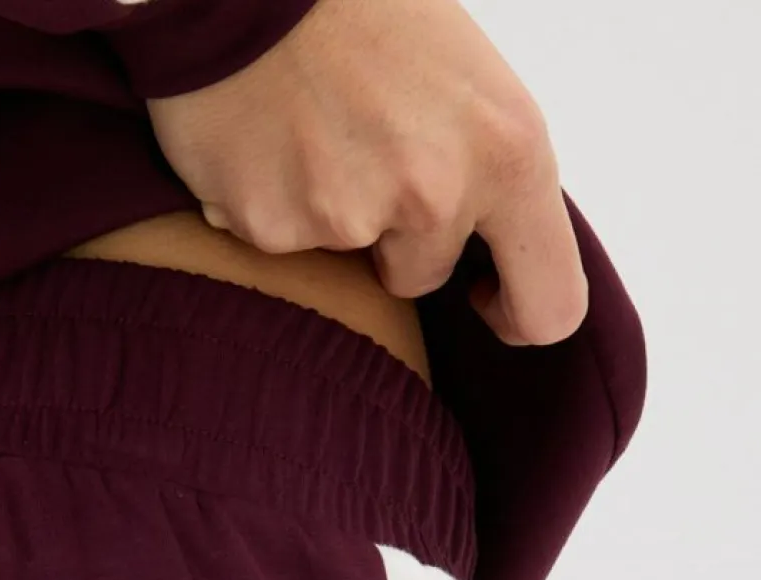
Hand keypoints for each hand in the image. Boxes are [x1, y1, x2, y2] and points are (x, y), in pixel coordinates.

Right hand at [143, 0, 587, 347]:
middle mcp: (435, 196)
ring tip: (312, 125)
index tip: (487, 294)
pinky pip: (278, 238)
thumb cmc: (368, 7)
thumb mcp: (471, 79)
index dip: (516, 313)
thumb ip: (488, 165)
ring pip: (350, 257)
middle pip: (426, 276)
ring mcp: (348, 219)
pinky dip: (271, 198)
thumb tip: (494, 239)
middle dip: (401, 239)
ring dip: (333, 210)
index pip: (549, 306)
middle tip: (369, 151)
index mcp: (509, 154)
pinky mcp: (271, 227)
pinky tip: (265, 133)